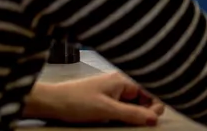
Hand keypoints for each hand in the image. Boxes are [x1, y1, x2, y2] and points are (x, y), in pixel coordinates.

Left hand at [24, 73, 164, 125]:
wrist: (51, 103)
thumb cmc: (76, 102)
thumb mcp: (106, 110)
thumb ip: (132, 114)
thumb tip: (155, 119)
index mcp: (124, 80)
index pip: (151, 91)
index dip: (155, 106)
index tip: (150, 122)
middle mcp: (121, 84)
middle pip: (144, 99)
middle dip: (145, 113)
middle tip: (136, 126)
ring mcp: (113, 92)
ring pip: (133, 106)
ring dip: (133, 116)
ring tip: (125, 125)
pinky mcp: (106, 101)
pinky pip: (122, 109)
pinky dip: (123, 117)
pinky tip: (117, 123)